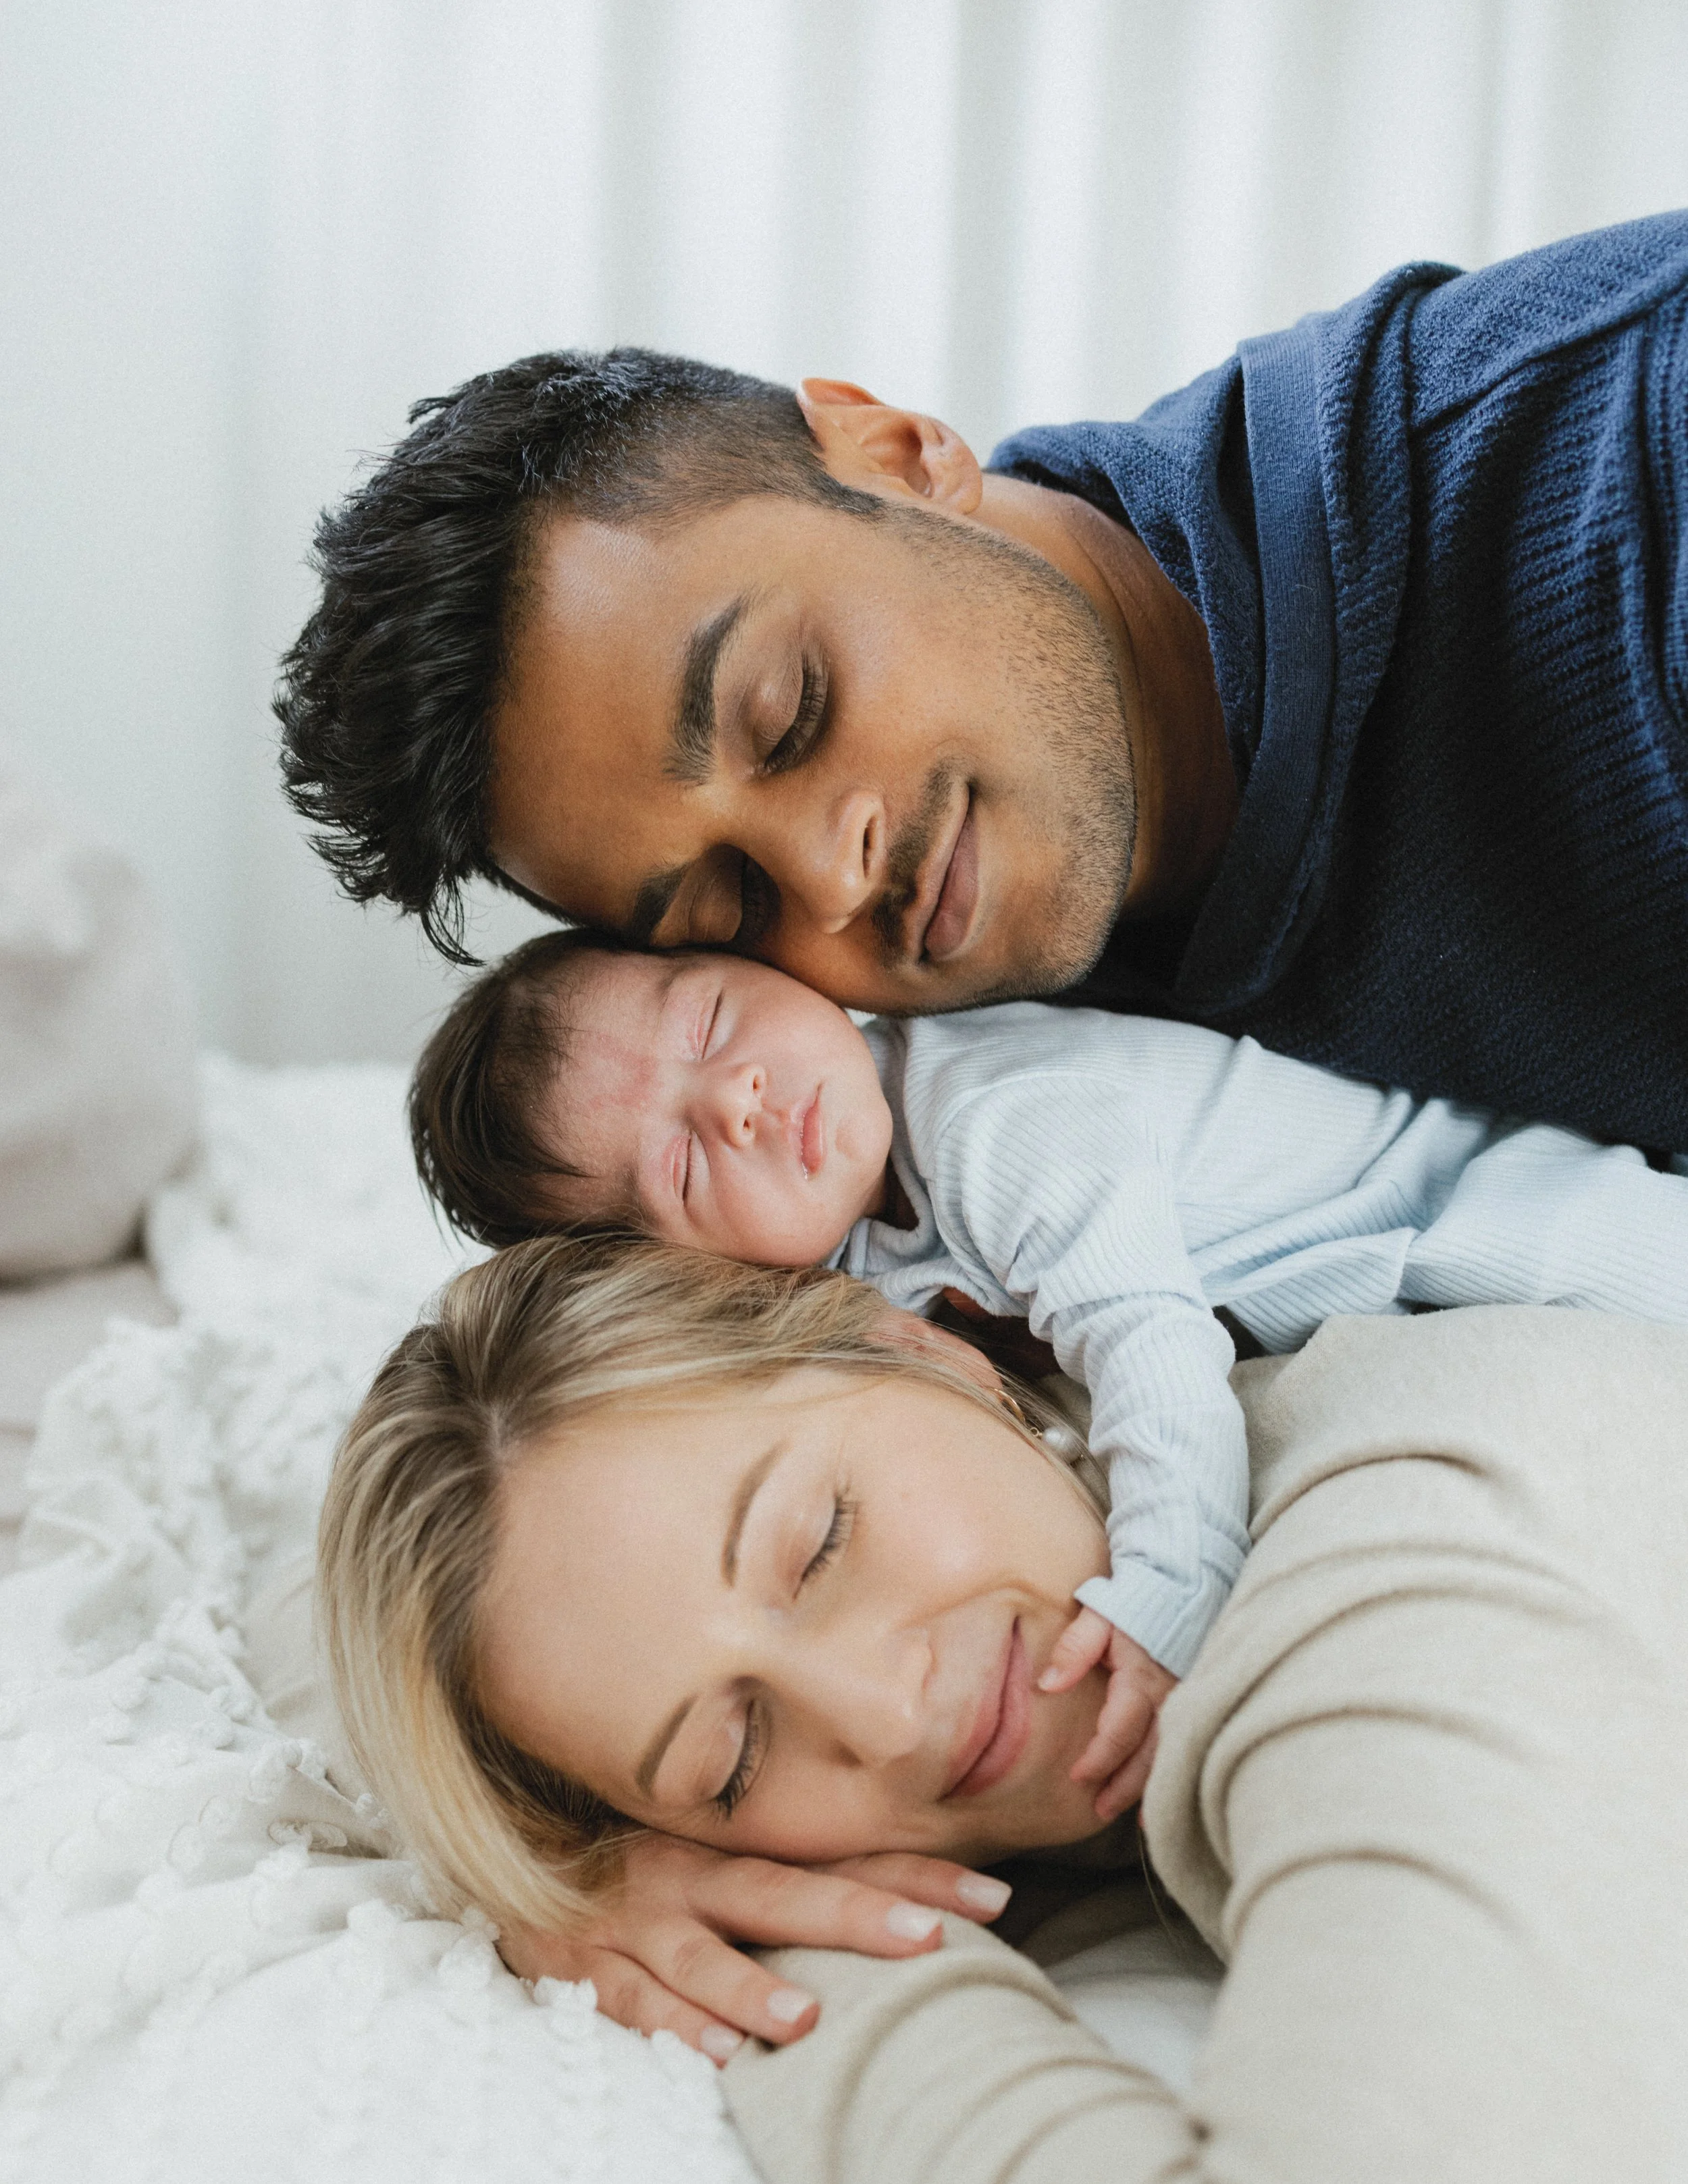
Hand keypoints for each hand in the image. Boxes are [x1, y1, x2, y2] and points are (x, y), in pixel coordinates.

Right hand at [496, 1833, 1012, 2062]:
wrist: (516, 1852)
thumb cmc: (637, 1857)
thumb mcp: (715, 1843)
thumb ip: (795, 1859)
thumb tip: (907, 1882)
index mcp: (734, 1844)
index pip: (841, 1856)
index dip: (918, 1873)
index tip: (996, 1896)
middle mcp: (693, 1874)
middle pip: (785, 1895)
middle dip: (859, 1916)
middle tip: (929, 1940)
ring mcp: (638, 1921)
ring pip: (700, 1956)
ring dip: (752, 1990)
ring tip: (806, 2022)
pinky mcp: (587, 1967)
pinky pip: (628, 2000)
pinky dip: (667, 2027)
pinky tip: (708, 2056)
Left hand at [1038, 1605, 1177, 1822]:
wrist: (1184, 1581)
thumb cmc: (1135, 1599)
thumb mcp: (1099, 1614)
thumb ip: (1074, 1648)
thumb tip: (1047, 1684)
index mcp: (1141, 1678)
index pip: (1119, 1731)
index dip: (1099, 1758)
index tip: (1077, 1777)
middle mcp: (1170, 1695)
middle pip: (1148, 1754)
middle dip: (1125, 1786)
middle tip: (1099, 1810)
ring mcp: (1188, 1698)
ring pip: (1170, 1753)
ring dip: (1151, 1786)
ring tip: (1138, 1819)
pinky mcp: (1198, 1697)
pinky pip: (1185, 1741)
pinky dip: (1174, 1769)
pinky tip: (1165, 1791)